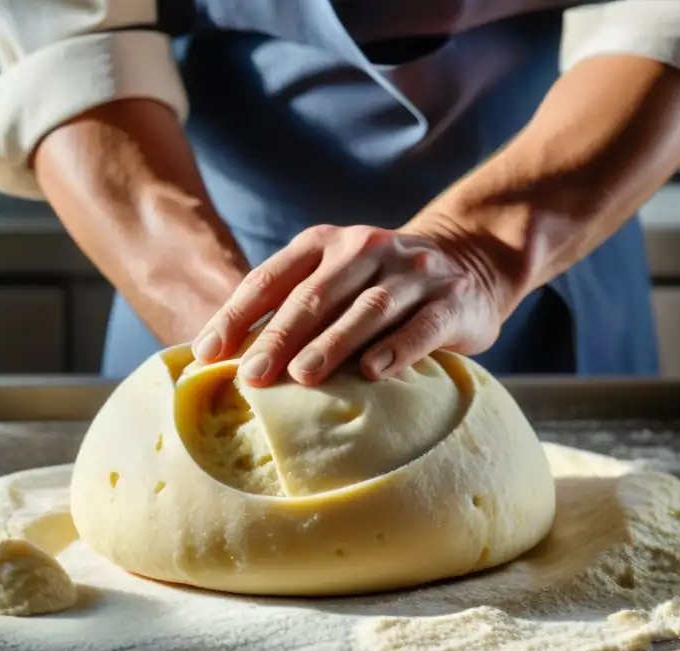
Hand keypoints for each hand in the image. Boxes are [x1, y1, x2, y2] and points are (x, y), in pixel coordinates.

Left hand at [191, 221, 519, 386]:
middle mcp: (366, 249)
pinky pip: (423, 325)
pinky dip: (398, 348)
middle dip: (279, 336)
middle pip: (315, 295)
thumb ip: (290, 308)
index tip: (207, 354)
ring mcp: (411, 272)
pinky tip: (374, 372)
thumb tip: (222, 360)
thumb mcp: (335, 281)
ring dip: (333, 343)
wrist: (471, 259)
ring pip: (366, 308)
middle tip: (252, 376)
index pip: (272, 278)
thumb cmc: (381, 287)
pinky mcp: (451, 300)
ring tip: (304, 376)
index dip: (237, 315)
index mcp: (325, 244)